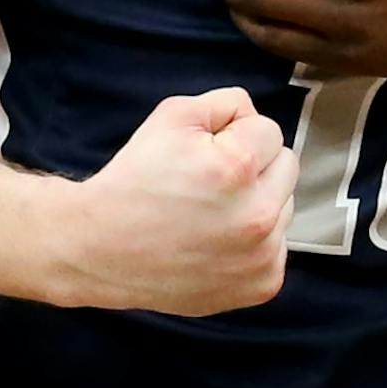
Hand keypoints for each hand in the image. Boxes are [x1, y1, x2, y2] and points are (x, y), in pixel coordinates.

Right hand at [56, 87, 296, 314]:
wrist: (100, 248)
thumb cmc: (135, 179)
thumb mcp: (173, 115)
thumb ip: (227, 103)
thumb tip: (255, 116)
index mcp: (238, 168)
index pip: (269, 129)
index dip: (234, 134)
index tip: (203, 153)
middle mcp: (257, 216)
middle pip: (286, 166)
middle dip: (254, 166)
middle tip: (209, 182)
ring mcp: (261, 256)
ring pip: (284, 206)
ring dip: (257, 204)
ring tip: (210, 213)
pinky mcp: (262, 284)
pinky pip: (278, 246)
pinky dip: (254, 242)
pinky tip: (217, 242)